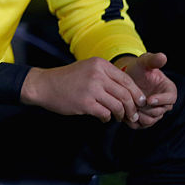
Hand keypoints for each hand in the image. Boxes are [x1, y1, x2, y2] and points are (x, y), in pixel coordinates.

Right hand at [21, 57, 146, 127]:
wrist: (43, 85)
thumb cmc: (66, 79)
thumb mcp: (87, 69)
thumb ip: (106, 76)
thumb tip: (129, 92)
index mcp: (100, 65)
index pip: (127, 80)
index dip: (137, 93)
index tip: (140, 102)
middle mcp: (97, 75)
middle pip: (125, 94)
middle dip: (132, 107)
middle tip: (133, 114)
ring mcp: (91, 89)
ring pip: (118, 105)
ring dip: (121, 114)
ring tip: (119, 117)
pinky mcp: (85, 103)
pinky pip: (105, 114)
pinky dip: (107, 118)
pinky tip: (104, 118)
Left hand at [119, 53, 174, 127]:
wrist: (127, 78)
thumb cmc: (139, 69)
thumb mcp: (145, 62)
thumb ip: (153, 60)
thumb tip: (162, 57)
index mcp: (168, 91)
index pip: (170, 99)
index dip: (161, 100)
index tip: (149, 99)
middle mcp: (163, 104)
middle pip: (158, 112)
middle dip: (146, 109)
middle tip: (133, 104)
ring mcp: (153, 112)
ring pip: (149, 120)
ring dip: (138, 116)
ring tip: (127, 108)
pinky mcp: (143, 118)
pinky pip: (140, 125)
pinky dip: (132, 122)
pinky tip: (123, 115)